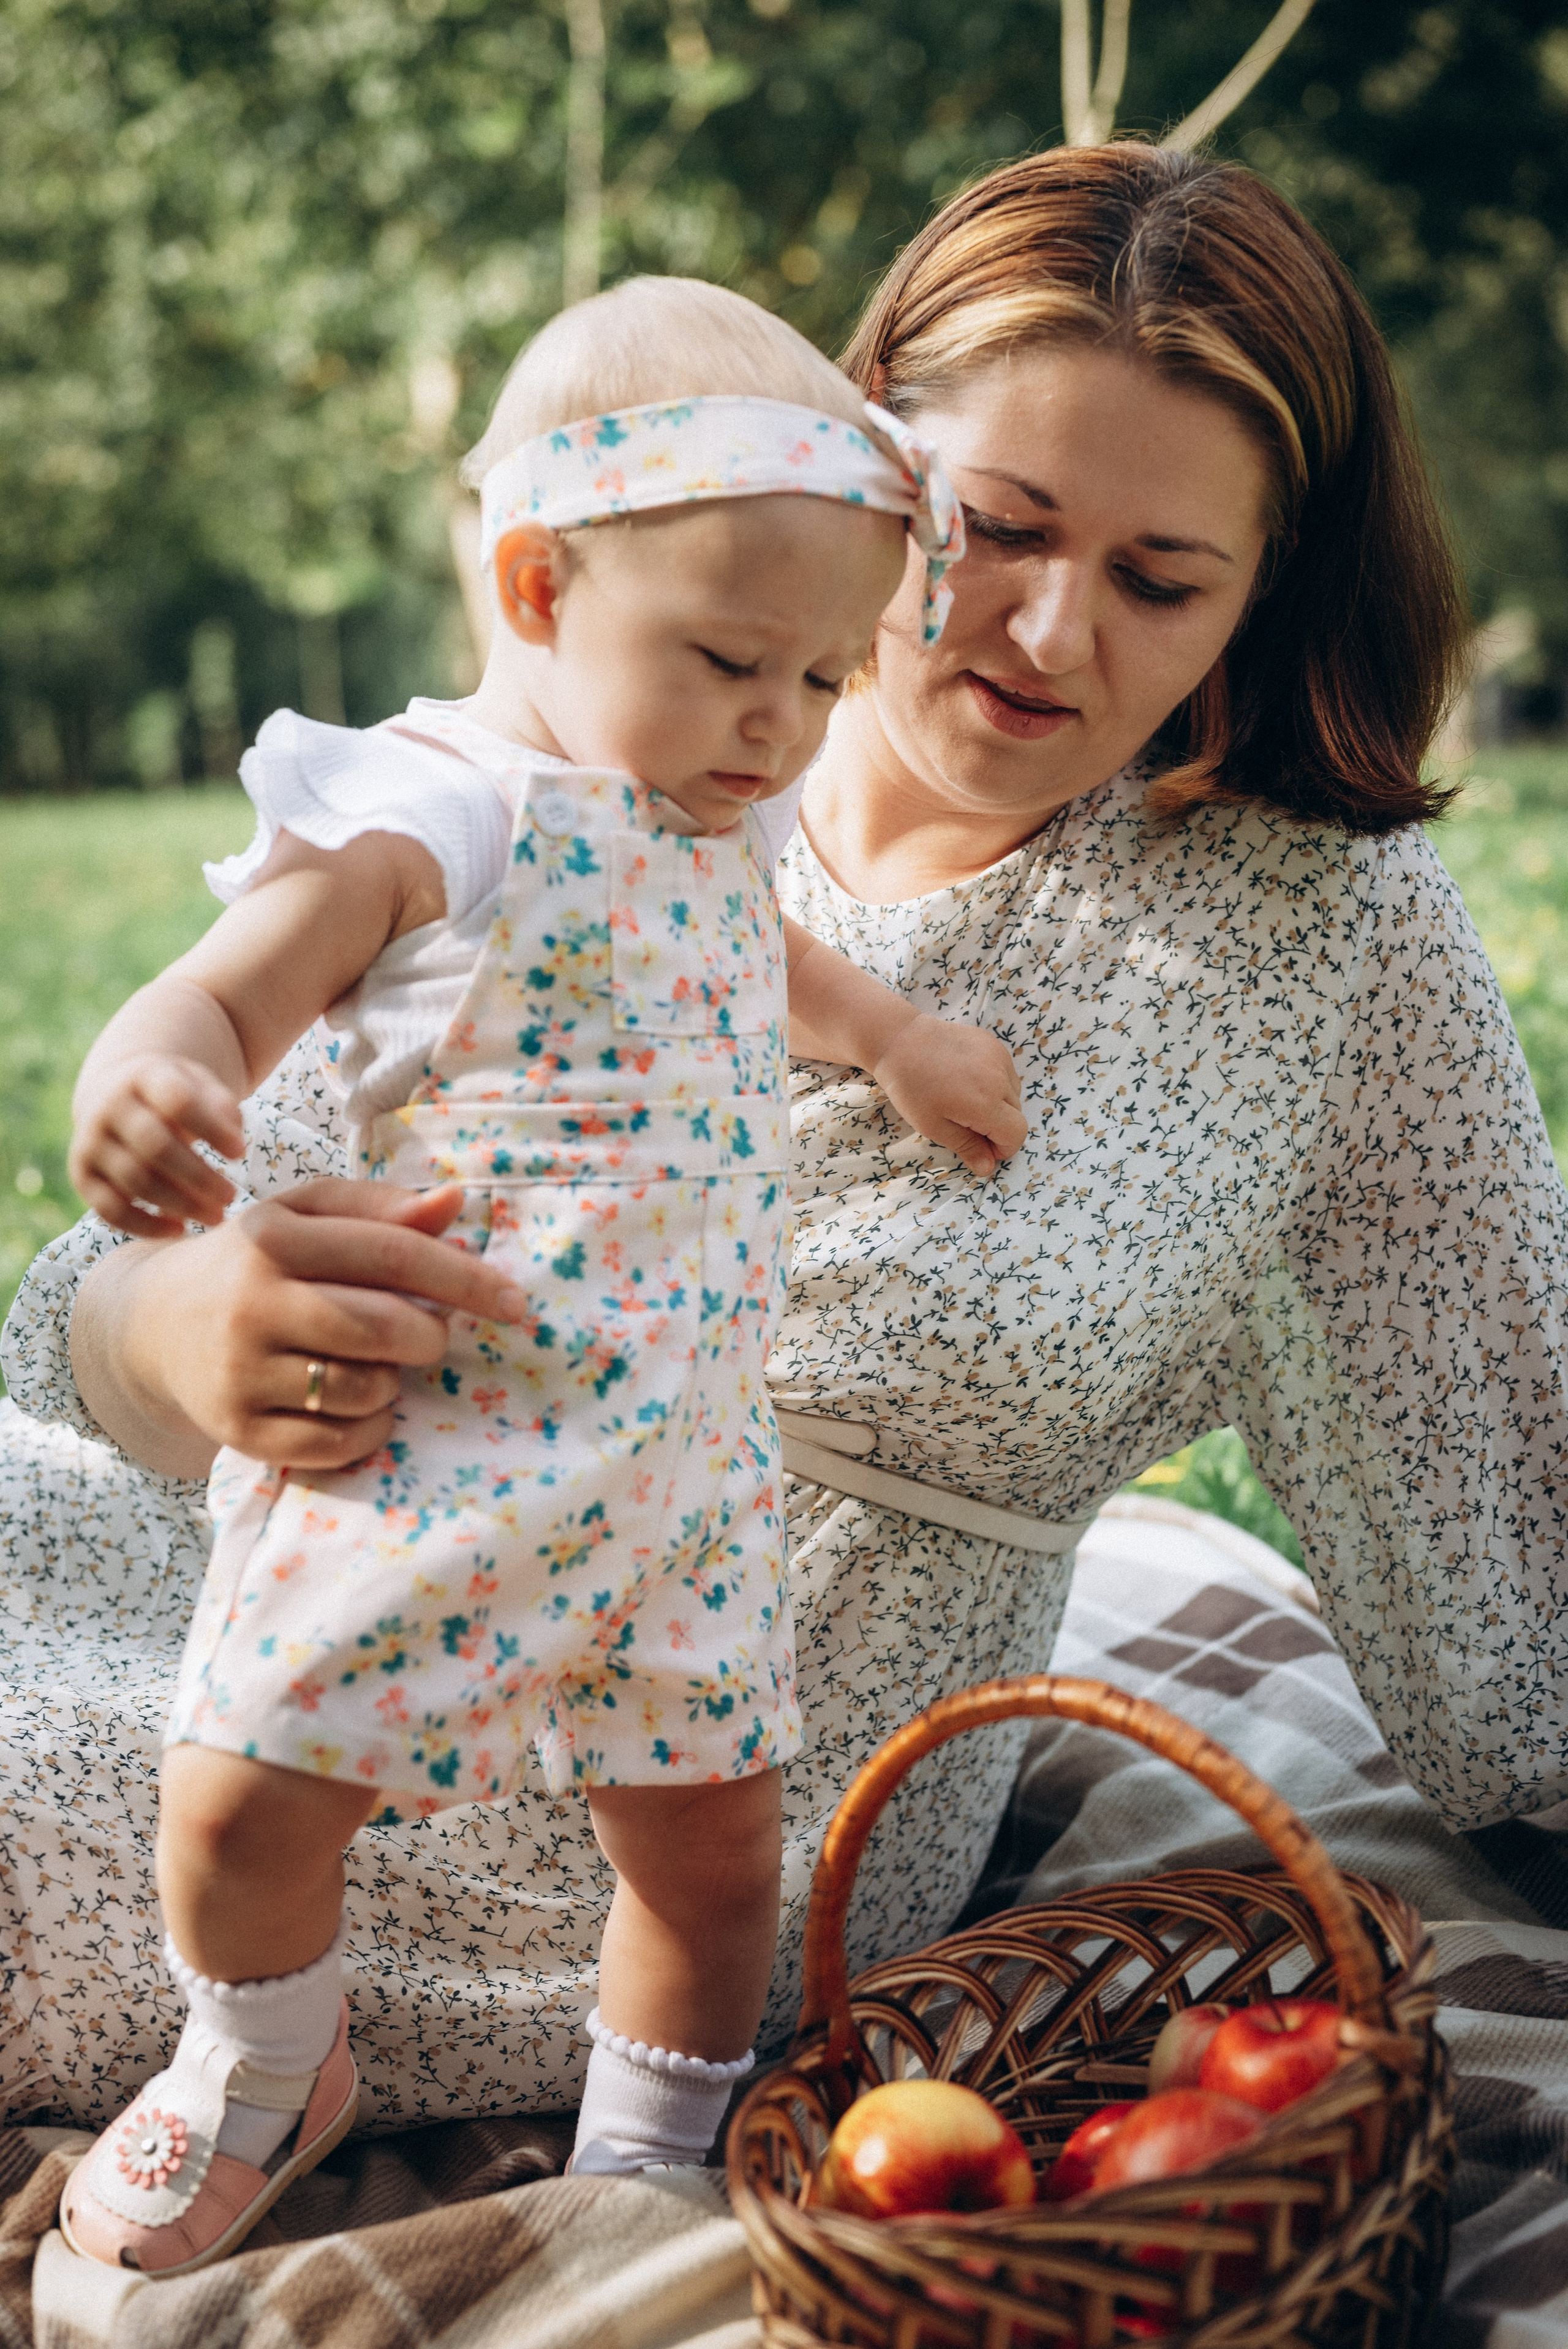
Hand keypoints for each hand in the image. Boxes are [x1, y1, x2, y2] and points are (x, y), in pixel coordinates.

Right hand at [69, 1054, 243, 1237]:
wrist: (114, 1096)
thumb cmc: (172, 1096)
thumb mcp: (199, 1085)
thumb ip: (221, 1105)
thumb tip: (235, 1142)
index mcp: (143, 1076)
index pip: (178, 1101)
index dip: (212, 1129)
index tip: (240, 1153)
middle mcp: (109, 1107)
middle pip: (156, 1146)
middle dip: (198, 1176)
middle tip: (231, 1196)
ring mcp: (91, 1141)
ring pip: (135, 1180)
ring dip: (180, 1204)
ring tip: (216, 1216)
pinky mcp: (82, 1175)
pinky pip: (109, 1209)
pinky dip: (145, 1225)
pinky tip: (179, 1229)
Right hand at [72, 1179, 526, 1474]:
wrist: (156, 1323)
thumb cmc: (256, 1261)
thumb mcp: (306, 1216)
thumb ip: (380, 1208)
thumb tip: (455, 1201)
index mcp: (275, 1237)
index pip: (395, 1255)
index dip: (466, 1278)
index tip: (514, 1301)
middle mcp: (251, 1303)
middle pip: (385, 1328)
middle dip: (430, 1336)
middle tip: (429, 1336)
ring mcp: (241, 1372)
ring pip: (366, 1390)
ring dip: (393, 1383)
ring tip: (373, 1364)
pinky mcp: (239, 1431)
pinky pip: (339, 1443)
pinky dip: (370, 1429)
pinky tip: (358, 1406)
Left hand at [872, 1015, 1027, 1177]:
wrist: (900, 1041)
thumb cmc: (911, 1088)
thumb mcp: (934, 1126)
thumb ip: (966, 1147)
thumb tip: (988, 1168)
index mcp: (984, 1102)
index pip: (1016, 1134)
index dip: (1002, 1148)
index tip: (982, 1147)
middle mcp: (998, 1079)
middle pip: (1016, 1115)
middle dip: (998, 1126)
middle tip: (966, 1123)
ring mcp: (998, 1058)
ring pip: (1013, 1094)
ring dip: (998, 1104)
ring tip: (965, 1098)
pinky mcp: (994, 1044)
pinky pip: (1006, 1073)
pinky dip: (995, 1083)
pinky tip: (968, 1079)